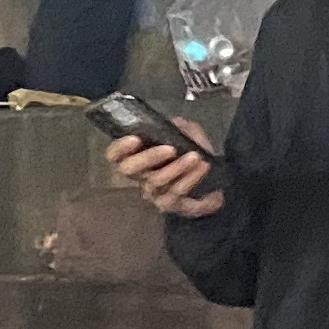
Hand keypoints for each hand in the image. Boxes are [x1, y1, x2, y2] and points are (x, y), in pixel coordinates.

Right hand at [104, 121, 224, 219]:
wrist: (214, 182)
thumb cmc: (193, 156)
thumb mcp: (188, 135)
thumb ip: (179, 127)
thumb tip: (175, 123)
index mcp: (138, 156)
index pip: (114, 154)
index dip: (119, 147)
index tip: (135, 138)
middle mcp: (139, 176)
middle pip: (128, 169)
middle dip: (148, 157)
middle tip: (170, 149)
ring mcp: (152, 192)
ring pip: (156, 180)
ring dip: (177, 167)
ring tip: (195, 156)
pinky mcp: (168, 204)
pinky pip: (176, 192)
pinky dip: (190, 178)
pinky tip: (202, 167)